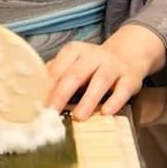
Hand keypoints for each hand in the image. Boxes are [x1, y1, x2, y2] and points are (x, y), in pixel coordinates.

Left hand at [45, 24, 166, 120]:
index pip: (58, 67)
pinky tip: (106, 112)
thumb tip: (35, 95)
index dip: (47, 86)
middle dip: (62, 93)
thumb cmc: (92, 65)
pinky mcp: (130, 77)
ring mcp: (113, 65)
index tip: (38, 103)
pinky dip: (115, 101)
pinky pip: (123, 88)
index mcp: (75, 51)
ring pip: (100, 80)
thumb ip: (56, 76)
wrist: (128, 54)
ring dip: (89, 99)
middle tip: (52, 111)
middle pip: (76, 73)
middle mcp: (94, 55)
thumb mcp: (73, 64)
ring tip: (79, 116)